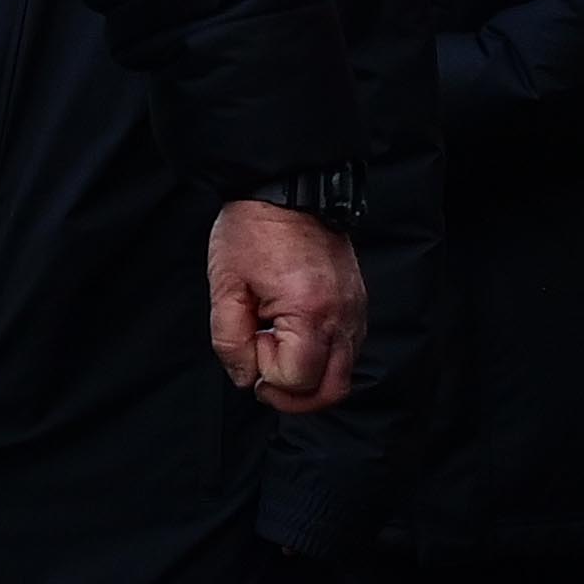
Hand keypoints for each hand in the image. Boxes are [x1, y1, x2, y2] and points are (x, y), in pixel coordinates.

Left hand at [207, 200, 365, 415]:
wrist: (289, 187)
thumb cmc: (254, 230)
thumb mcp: (225, 287)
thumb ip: (230, 342)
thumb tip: (246, 377)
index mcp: (309, 311)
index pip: (295, 380)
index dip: (265, 374)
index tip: (250, 341)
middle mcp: (342, 316)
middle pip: (330, 392)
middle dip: (292, 396)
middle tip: (264, 374)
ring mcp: (355, 311)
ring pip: (343, 376)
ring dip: (309, 378)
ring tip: (278, 349)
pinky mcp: (358, 304)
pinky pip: (348, 350)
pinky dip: (322, 358)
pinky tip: (295, 335)